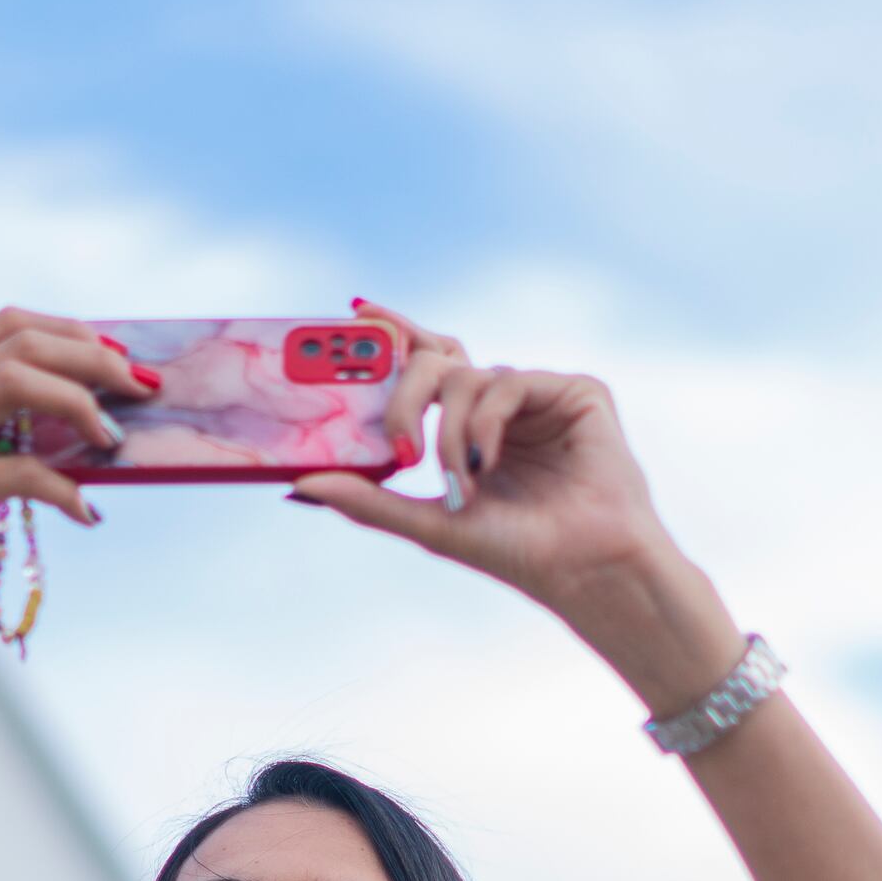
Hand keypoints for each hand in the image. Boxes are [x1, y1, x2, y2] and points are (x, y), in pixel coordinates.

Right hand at [0, 308, 151, 665]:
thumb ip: (8, 420)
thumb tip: (97, 389)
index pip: (6, 324)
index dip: (72, 332)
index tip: (123, 360)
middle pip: (18, 344)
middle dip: (91, 359)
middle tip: (140, 389)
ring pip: (13, 383)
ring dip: (79, 404)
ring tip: (113, 439)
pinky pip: (20, 471)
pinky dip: (65, 489)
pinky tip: (87, 513)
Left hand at [289, 306, 711, 672]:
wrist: (584, 568)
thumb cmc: (517, 551)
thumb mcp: (429, 524)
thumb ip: (368, 500)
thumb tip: (297, 487)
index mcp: (470, 426)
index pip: (424, 365)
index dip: (393, 335)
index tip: (357, 312)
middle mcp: (503, 404)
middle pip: (437, 361)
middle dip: (404, 395)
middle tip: (397, 441)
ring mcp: (539, 395)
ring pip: (467, 376)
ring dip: (451, 432)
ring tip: (461, 483)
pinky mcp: (575, 392)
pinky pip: (508, 382)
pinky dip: (487, 423)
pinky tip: (488, 463)